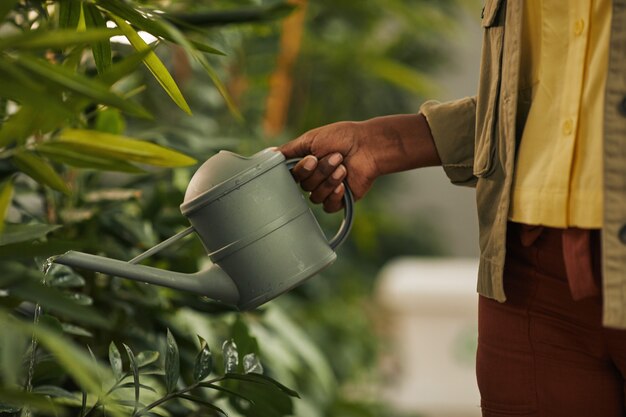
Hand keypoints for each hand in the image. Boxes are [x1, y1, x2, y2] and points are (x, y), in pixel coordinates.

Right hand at [279, 114, 440, 211]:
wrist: (369, 146)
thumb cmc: (341, 137)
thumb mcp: (311, 139)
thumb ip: (289, 149)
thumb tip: (269, 154)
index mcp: (305, 165)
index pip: (291, 176)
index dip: (301, 170)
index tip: (312, 159)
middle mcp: (314, 179)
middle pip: (304, 186)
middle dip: (321, 171)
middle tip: (336, 156)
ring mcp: (326, 190)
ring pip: (315, 196)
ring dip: (330, 180)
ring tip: (343, 166)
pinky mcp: (339, 200)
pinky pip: (327, 206)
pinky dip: (334, 195)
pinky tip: (343, 184)